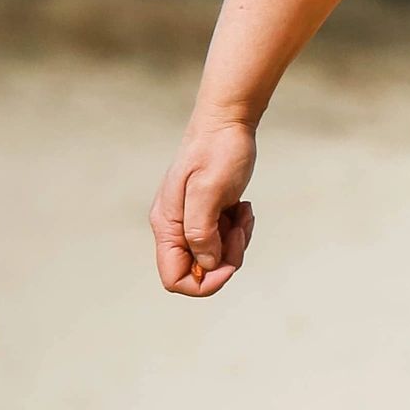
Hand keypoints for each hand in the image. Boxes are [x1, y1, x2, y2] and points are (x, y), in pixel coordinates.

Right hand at [151, 114, 258, 296]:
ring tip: (241, 212)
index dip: (204, 282)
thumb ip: (201, 231)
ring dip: (237, 242)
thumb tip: (206, 264)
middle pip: (201, 271)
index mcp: (167, 226)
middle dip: (227, 259)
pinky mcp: (209, 217)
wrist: (226, 127)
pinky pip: (226, 242)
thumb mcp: (209, 191)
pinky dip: (239, 231)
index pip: (174, 279)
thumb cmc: (217, 153)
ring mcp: (192, 224)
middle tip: (238, 230)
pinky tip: (242, 208)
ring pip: (217, 258)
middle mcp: (176, 229)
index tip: (227, 264)